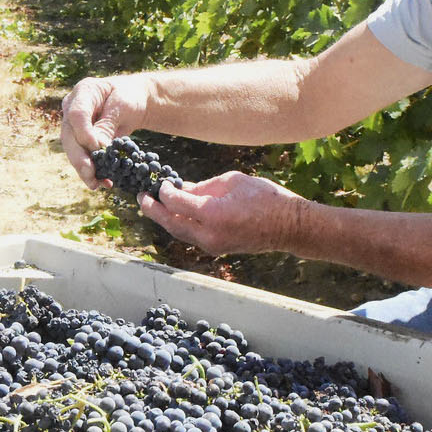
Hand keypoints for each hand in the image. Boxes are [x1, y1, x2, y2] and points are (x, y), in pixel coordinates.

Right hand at [61, 75, 151, 186]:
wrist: (135, 101)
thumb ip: (108, 124)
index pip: (76, 115)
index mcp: (83, 92)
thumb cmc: (130, 97)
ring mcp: (74, 125)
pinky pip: (83, 157)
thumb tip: (97, 148)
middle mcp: (72, 109)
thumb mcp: (123, 106)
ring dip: (84, 170)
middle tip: (90, 174)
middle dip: (79, 158)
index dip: (84, 133)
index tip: (98, 148)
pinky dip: (93, 172)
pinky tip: (103, 182)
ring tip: (96, 184)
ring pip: (73, 150)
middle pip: (69, 136)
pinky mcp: (80, 141)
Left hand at [137, 171, 308, 256]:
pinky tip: (175, 213)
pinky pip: (191, 236)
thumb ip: (204, 187)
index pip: (177, 204)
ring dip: (164, 219)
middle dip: (153, 210)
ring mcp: (212, 245)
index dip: (165, 192)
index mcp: (213, 214)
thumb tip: (182, 189)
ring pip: (178, 233)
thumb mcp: (233, 182)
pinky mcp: (217, 248)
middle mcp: (209, 234)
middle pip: (171, 224)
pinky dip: (179, 225)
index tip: (162, 182)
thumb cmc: (266, 197)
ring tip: (152, 205)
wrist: (289, 226)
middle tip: (141, 197)